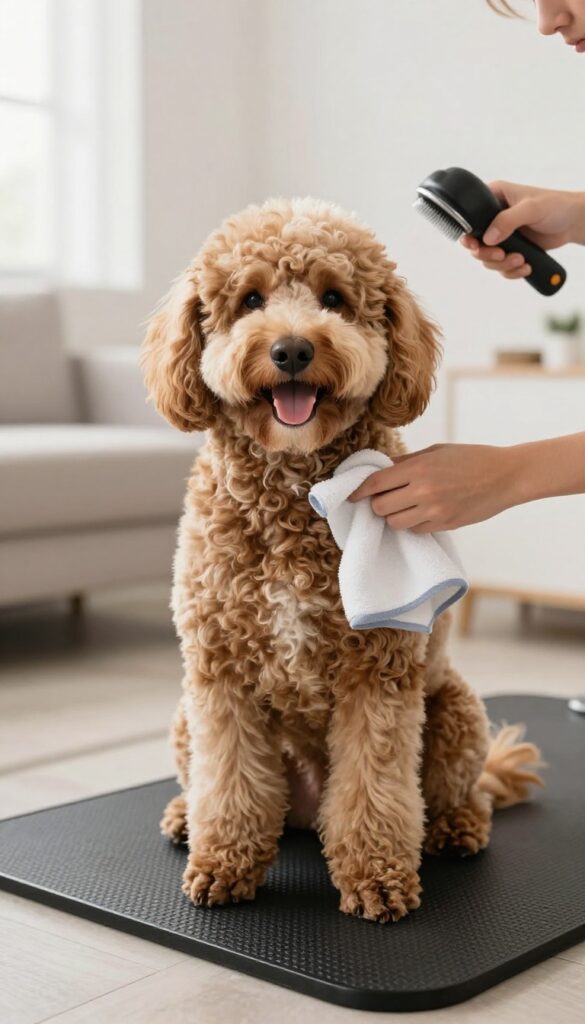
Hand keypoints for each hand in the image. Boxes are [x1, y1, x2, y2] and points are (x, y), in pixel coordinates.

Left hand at [347, 443, 516, 532]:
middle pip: (380, 507)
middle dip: (377, 504)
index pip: (375, 483)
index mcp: (418, 469)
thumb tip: (379, 468)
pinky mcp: (444, 525)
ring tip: (402, 506)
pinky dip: (412, 524)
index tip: (350, 495)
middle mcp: (423, 492)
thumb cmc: (471, 458)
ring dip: (393, 516)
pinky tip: (421, 513)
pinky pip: (415, 530)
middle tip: (383, 498)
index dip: (358, 491)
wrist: (505, 477)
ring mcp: (434, 512)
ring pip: (394, 523)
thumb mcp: (436, 451)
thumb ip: (406, 462)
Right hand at [460, 181, 584, 279]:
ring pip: (488, 259)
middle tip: (502, 255)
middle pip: (476, 244)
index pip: (470, 217)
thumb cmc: (556, 206)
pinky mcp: (511, 249)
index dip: (468, 234)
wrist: (573, 223)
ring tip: (521, 260)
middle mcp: (494, 218)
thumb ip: (508, 220)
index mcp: (494, 198)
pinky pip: (502, 267)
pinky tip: (526, 266)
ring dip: (503, 265)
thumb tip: (487, 238)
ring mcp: (502, 235)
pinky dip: (512, 271)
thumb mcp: (531, 208)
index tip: (474, 246)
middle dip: (488, 254)